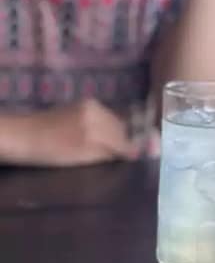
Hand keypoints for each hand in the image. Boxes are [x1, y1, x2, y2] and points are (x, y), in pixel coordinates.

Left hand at [14, 100, 138, 166]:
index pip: (123, 139)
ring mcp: (89, 105)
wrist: (22, 135)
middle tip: (131, 153)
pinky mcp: (82, 104)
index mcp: (96, 126)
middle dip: (127, 139)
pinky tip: (103, 135)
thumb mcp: (81, 158)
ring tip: (118, 146)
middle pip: (122, 127)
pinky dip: (108, 125)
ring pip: (114, 120)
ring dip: (118, 132)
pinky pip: (104, 115)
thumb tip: (131, 152)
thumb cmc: (49, 152)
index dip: (133, 150)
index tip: (143, 157)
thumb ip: (107, 154)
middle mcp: (96, 111)